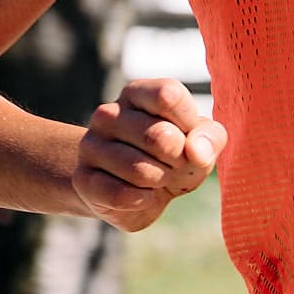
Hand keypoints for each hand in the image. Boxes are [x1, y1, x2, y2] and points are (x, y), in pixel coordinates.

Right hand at [74, 78, 226, 231]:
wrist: (132, 190)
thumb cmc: (173, 156)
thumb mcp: (201, 142)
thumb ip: (210, 138)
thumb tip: (197, 151)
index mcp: (138, 93)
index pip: (168, 95)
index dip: (189, 124)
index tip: (189, 136)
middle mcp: (108, 114)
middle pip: (160, 137)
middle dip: (179, 160)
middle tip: (174, 164)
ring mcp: (91, 145)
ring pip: (141, 170)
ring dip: (161, 181)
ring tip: (156, 178)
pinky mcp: (83, 180)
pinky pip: (123, 195)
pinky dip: (143, 200)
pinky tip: (140, 194)